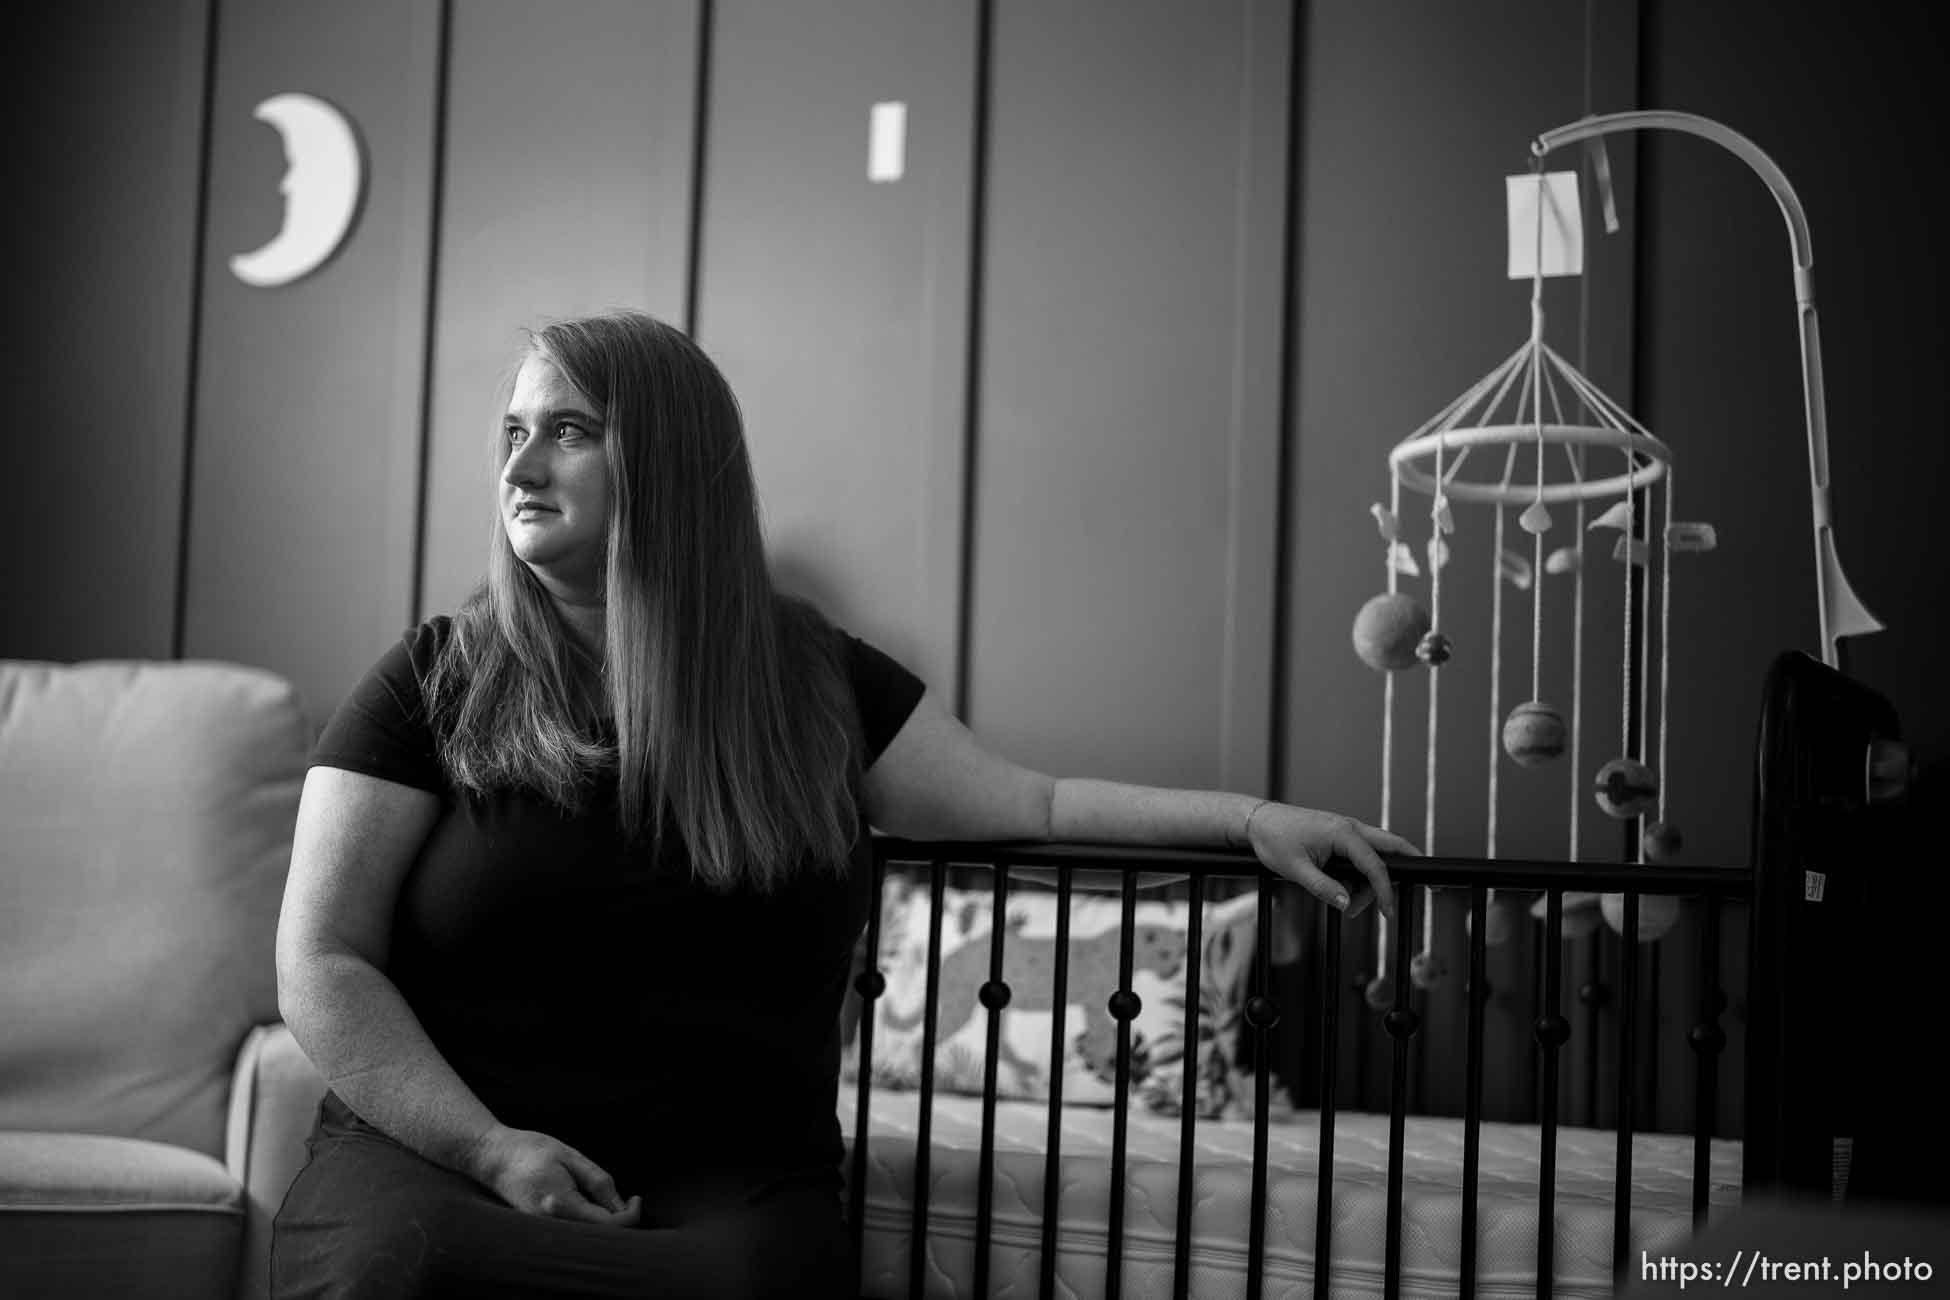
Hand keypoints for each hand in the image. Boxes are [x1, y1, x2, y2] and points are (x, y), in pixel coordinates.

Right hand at [469, 1124, 641, 1226]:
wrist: (493, 1157)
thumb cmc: (532, 1150)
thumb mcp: (572, 1156)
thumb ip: (599, 1181)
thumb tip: (621, 1206)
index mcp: (560, 1204)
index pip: (607, 1225)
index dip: (630, 1215)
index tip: (636, 1198)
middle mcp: (549, 1224)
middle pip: (598, 1238)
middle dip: (620, 1222)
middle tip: (628, 1200)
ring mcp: (541, 1230)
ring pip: (585, 1238)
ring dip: (604, 1224)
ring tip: (608, 1201)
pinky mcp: (537, 1229)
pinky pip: (572, 1234)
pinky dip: (588, 1224)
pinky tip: (591, 1206)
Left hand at [1244, 803, 1416, 919]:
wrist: (1256, 821)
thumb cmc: (1274, 841)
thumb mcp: (1296, 870)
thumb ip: (1323, 888)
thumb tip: (1346, 904)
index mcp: (1343, 833)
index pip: (1376, 865)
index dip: (1384, 891)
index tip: (1388, 913)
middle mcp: (1350, 827)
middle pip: (1393, 846)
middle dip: (1412, 865)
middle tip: (1433, 886)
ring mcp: (1346, 829)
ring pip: (1376, 854)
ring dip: (1372, 882)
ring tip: (1349, 908)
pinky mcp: (1339, 835)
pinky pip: (1361, 855)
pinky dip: (1361, 874)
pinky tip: (1346, 893)